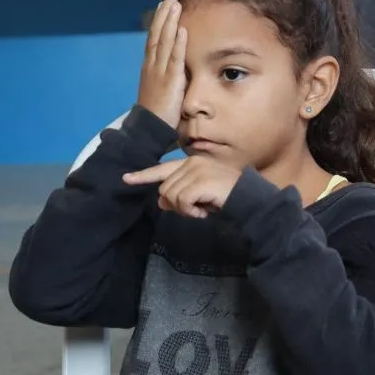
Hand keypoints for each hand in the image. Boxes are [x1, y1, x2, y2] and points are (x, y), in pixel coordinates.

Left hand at [123, 157, 242, 218]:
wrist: (249, 199)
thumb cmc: (226, 197)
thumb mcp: (200, 195)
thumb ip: (179, 195)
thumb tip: (160, 203)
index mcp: (192, 162)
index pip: (162, 168)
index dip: (143, 175)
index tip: (126, 179)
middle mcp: (192, 162)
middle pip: (164, 188)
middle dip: (175, 204)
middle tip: (194, 209)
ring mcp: (196, 171)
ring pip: (170, 195)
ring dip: (184, 209)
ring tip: (201, 209)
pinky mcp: (199, 182)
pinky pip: (181, 202)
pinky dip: (191, 212)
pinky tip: (204, 212)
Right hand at [137, 0, 187, 128]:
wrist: (148, 130)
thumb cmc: (157, 114)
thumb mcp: (160, 91)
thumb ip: (168, 78)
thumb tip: (179, 70)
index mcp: (149, 67)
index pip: (154, 39)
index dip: (159, 22)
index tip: (164, 6)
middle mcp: (152, 66)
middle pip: (157, 34)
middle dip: (164, 14)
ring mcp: (160, 72)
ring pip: (165, 41)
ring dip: (170, 21)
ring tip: (176, 3)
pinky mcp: (170, 81)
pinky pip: (175, 59)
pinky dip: (178, 43)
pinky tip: (182, 29)